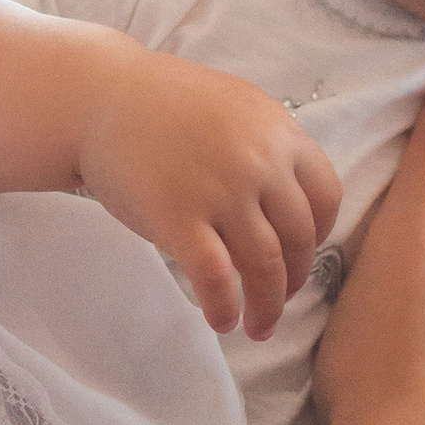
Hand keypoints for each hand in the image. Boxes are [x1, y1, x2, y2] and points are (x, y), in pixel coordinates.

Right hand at [75, 45, 340, 337]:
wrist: (99, 97)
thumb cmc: (162, 104)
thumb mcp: (234, 108)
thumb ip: (267, 146)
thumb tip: (291, 200)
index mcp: (278, 132)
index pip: (326, 196)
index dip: (320, 234)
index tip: (302, 255)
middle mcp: (259, 162)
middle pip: (298, 239)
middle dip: (294, 280)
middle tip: (280, 300)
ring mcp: (220, 191)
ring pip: (264, 266)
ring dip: (267, 307)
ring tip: (258, 327)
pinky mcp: (179, 218)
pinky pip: (216, 278)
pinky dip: (224, 307)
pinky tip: (222, 321)